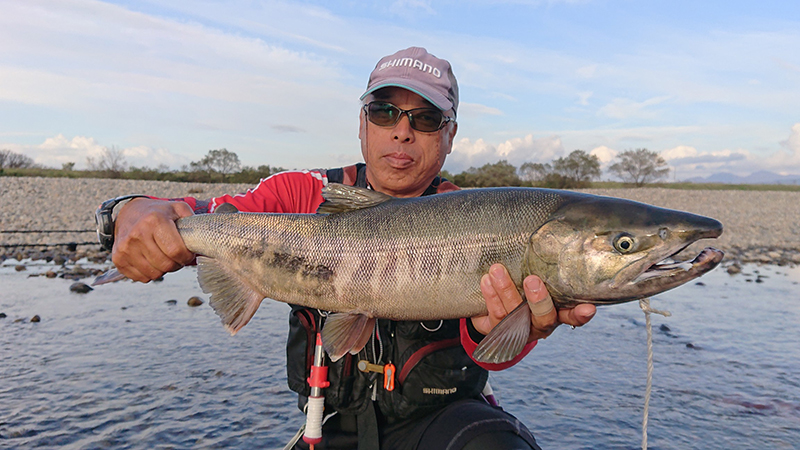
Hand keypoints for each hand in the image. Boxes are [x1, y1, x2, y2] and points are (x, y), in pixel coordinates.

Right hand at [112, 198, 195, 281]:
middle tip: (177, 257)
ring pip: (154, 273)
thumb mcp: (177, 208)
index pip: (176, 251)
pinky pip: (141, 277)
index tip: (187, 253)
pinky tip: (151, 260)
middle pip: (166, 265)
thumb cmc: (157, 213)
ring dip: (164, 269)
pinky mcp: (118, 259)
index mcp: (155, 221)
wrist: (128, 213)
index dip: (186, 256)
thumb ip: (192, 221)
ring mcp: (125, 248)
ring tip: (164, 257)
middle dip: (176, 264)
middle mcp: (137, 234)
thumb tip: (205, 239)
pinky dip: (150, 273)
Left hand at [471, 264, 595, 340]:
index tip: (588, 308)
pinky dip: (490, 296)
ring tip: (497, 270)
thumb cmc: (522, 287)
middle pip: (544, 318)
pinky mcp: (498, 330)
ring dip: (506, 291)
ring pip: (514, 315)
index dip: (580, 314)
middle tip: (532, 280)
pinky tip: (486, 281)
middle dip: (539, 300)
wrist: (493, 310)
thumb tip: (548, 234)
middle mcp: (540, 324)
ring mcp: (519, 330)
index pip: (572, 315)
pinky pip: (495, 315)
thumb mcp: (537, 279)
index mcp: (556, 312)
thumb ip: (544, 268)